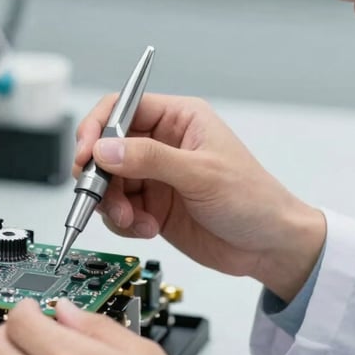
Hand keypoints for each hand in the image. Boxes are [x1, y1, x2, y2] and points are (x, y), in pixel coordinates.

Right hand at [76, 94, 325, 301]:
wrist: (269, 247)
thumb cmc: (253, 199)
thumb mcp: (201, 174)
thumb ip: (150, 159)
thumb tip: (106, 148)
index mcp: (180, 119)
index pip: (122, 107)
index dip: (97, 128)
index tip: (86, 154)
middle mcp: (164, 143)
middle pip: (108, 148)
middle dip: (100, 175)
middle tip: (100, 196)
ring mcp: (157, 176)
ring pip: (109, 182)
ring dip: (112, 204)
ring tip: (132, 220)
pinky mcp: (152, 206)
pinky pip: (119, 209)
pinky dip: (124, 222)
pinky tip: (147, 229)